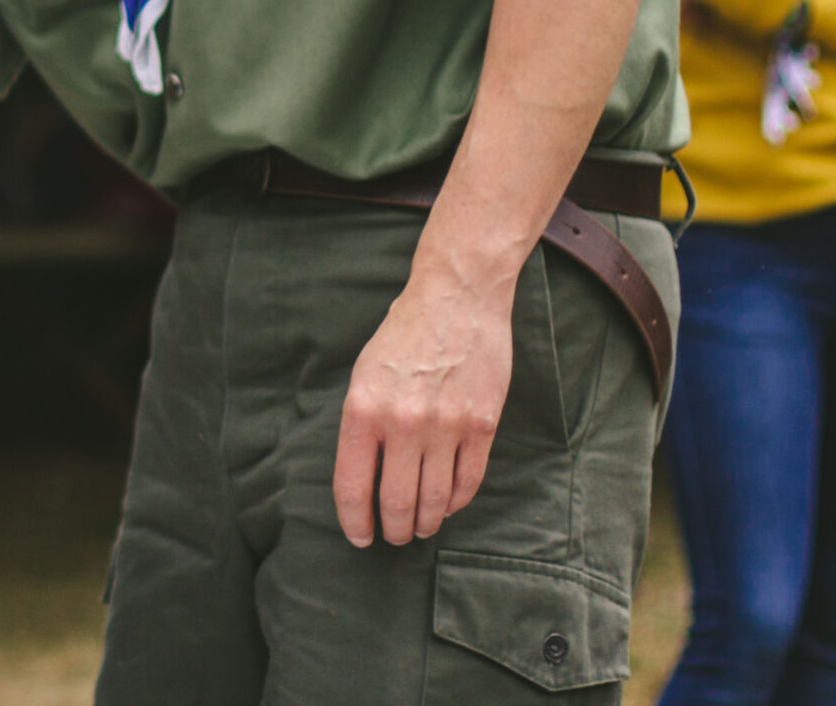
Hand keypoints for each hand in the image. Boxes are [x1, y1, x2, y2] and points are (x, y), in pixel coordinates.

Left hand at [331, 275, 514, 546]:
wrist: (456, 298)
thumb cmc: (403, 335)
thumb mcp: (363, 373)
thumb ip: (362, 425)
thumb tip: (363, 477)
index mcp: (364, 409)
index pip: (354, 486)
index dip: (355, 521)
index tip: (360, 537)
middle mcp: (403, 423)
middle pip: (397, 503)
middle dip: (394, 530)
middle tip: (394, 537)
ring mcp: (446, 426)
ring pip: (434, 500)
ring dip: (425, 522)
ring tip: (419, 527)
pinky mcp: (481, 425)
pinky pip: (468, 482)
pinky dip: (455, 502)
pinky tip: (446, 506)